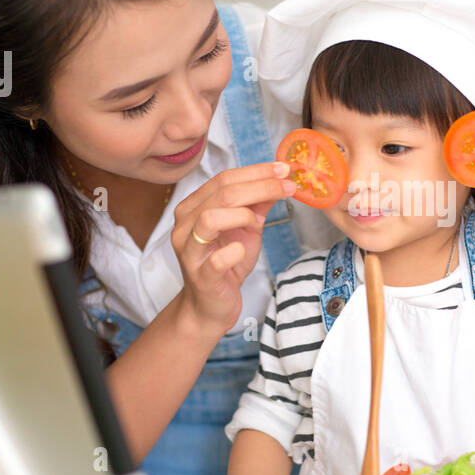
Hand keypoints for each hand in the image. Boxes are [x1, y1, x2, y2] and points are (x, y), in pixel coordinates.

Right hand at [169, 162, 296, 334]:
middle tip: (288, 186)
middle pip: (221, 194)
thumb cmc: (226, 265)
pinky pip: (217, 259)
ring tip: (256, 222)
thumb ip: (258, 205)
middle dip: (260, 186)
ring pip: (210, 218)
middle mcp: (186, 225)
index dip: (256, 171)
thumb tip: (281, 180)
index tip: (284, 169)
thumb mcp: (245, 229)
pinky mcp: (201, 276)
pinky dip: (235, 252)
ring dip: (242, 214)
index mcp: (194, 208)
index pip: (224, 179)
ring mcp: (190, 251)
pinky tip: (243, 250)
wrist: (210, 306)